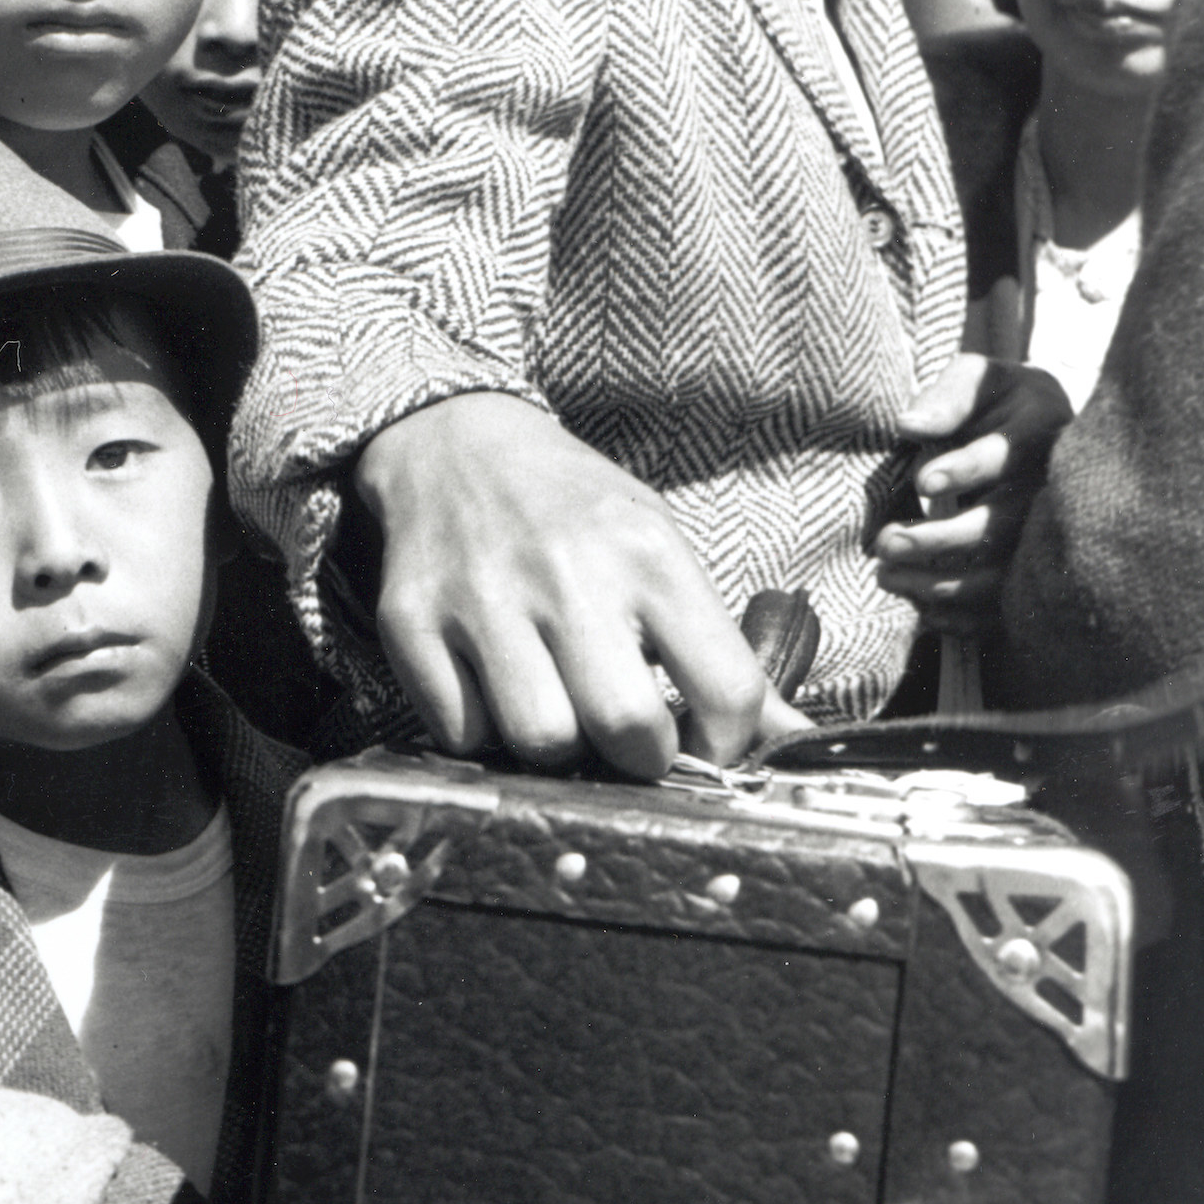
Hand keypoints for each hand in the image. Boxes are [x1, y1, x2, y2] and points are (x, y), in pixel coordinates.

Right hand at [354, 392, 801, 777]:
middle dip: (636, 758)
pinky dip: (480, 731)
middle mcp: (567, 573)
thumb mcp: (660, 552)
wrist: (454, 446)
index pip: (726, 689)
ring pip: (540, 742)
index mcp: (647, 553)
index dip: (727, 744)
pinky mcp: (410, 621)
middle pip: (627, 731)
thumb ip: (721, 652)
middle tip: (625, 736)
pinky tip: (492, 688)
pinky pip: (460, 732)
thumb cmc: (574, 513)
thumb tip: (793, 744)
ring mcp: (481, 597)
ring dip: (555, 746)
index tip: (705, 743)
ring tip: (557, 708)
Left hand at [874, 355, 1071, 630]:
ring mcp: (1047, 535)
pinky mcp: (1033, 570)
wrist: (1030, 431)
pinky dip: (961, 616)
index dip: (967, 470)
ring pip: (1002, 575)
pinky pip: (1003, 606)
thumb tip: (908, 425)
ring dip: (940, 584)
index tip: (922, 480)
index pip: (1008, 455)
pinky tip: (918, 606)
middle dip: (940, 539)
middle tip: (885, 542)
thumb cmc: (993, 401)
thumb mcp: (975, 379)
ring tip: (885, 575)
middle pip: (1003, 526)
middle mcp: (1052, 489)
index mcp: (1042, 430)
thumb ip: (948, 397)